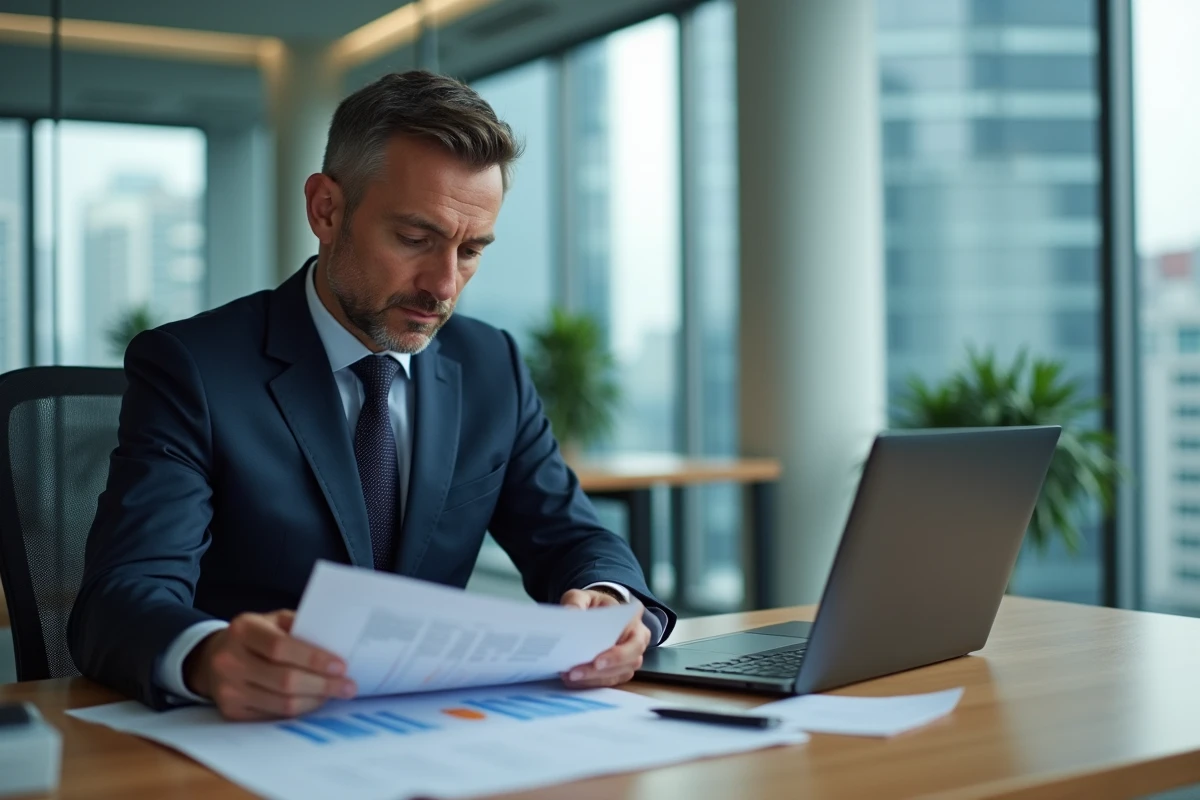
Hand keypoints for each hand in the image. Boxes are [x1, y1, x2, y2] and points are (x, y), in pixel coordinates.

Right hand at [184, 609, 355, 720]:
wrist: (213, 658)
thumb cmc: (256, 636)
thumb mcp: (273, 620)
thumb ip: (300, 627)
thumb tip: (338, 641)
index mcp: (243, 630)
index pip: (280, 647)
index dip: (313, 658)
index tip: (341, 666)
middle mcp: (229, 660)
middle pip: (284, 680)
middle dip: (323, 685)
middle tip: (348, 686)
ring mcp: (228, 689)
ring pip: (281, 703)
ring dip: (315, 701)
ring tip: (336, 694)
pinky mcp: (231, 712)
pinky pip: (273, 716)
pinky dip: (299, 710)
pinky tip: (314, 702)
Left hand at [559, 589, 650, 687]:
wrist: (597, 613)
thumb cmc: (594, 605)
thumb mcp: (583, 597)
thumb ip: (576, 602)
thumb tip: (570, 613)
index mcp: (633, 621)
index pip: (634, 642)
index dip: (618, 655)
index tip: (597, 661)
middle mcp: (637, 641)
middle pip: (627, 663)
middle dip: (600, 671)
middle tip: (575, 673)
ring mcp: (630, 658)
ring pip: (617, 675)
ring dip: (593, 679)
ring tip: (569, 676)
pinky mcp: (619, 670)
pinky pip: (609, 681)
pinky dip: (591, 682)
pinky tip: (573, 679)